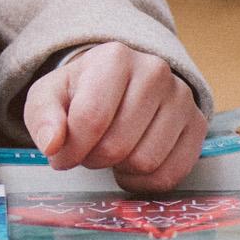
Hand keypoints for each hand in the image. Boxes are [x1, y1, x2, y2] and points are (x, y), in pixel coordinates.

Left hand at [24, 43, 205, 188]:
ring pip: (146, 162)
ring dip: (120, 168)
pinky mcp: (197, 124)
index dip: (70, 150)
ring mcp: (181, 97)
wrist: (119, 83)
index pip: (91, 119)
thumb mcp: (49, 96)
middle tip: (88, 149)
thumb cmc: (81, 92)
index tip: (60, 154)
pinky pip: (171, 175)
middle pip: (118, 145)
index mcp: (115, 58)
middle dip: (94, 158)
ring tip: (111, 149)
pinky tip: (131, 163)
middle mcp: (155, 71)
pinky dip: (145, 181)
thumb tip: (52, 144)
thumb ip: (43, 117)